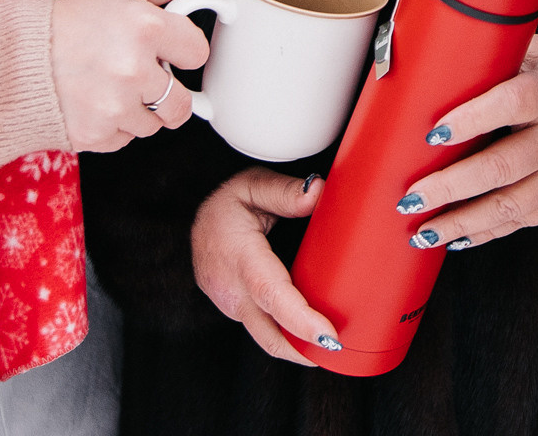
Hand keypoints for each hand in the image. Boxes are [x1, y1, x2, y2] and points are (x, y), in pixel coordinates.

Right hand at [49, 0, 228, 151]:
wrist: (16, 59)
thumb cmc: (70, 22)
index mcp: (145, 27)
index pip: (198, 53)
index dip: (181, 50)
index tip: (163, 47)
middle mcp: (133, 70)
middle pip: (183, 103)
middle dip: (166, 89)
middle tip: (137, 72)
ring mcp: (115, 107)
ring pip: (155, 124)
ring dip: (140, 110)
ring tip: (110, 85)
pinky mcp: (97, 136)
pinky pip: (127, 139)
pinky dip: (115, 126)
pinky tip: (94, 102)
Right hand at [192, 168, 340, 362]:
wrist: (195, 223)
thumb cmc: (226, 205)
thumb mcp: (252, 184)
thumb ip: (285, 191)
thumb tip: (319, 194)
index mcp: (238, 257)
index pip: (271, 294)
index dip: (300, 320)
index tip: (328, 335)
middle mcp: (231, 290)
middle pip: (270, 334)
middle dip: (305, 352)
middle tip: (341, 351)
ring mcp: (230, 306)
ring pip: (267, 336)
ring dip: (298, 345)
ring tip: (333, 343)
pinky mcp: (236, 312)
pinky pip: (263, 328)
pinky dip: (286, 333)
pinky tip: (310, 329)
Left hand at [394, 34, 537, 250]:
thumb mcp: (536, 53)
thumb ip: (495, 58)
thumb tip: (435, 60)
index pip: (512, 104)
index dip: (472, 118)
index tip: (433, 133)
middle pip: (501, 166)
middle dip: (450, 187)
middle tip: (410, 198)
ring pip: (509, 206)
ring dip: (461, 222)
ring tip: (422, 230)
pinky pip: (522, 222)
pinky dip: (486, 232)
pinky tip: (455, 237)